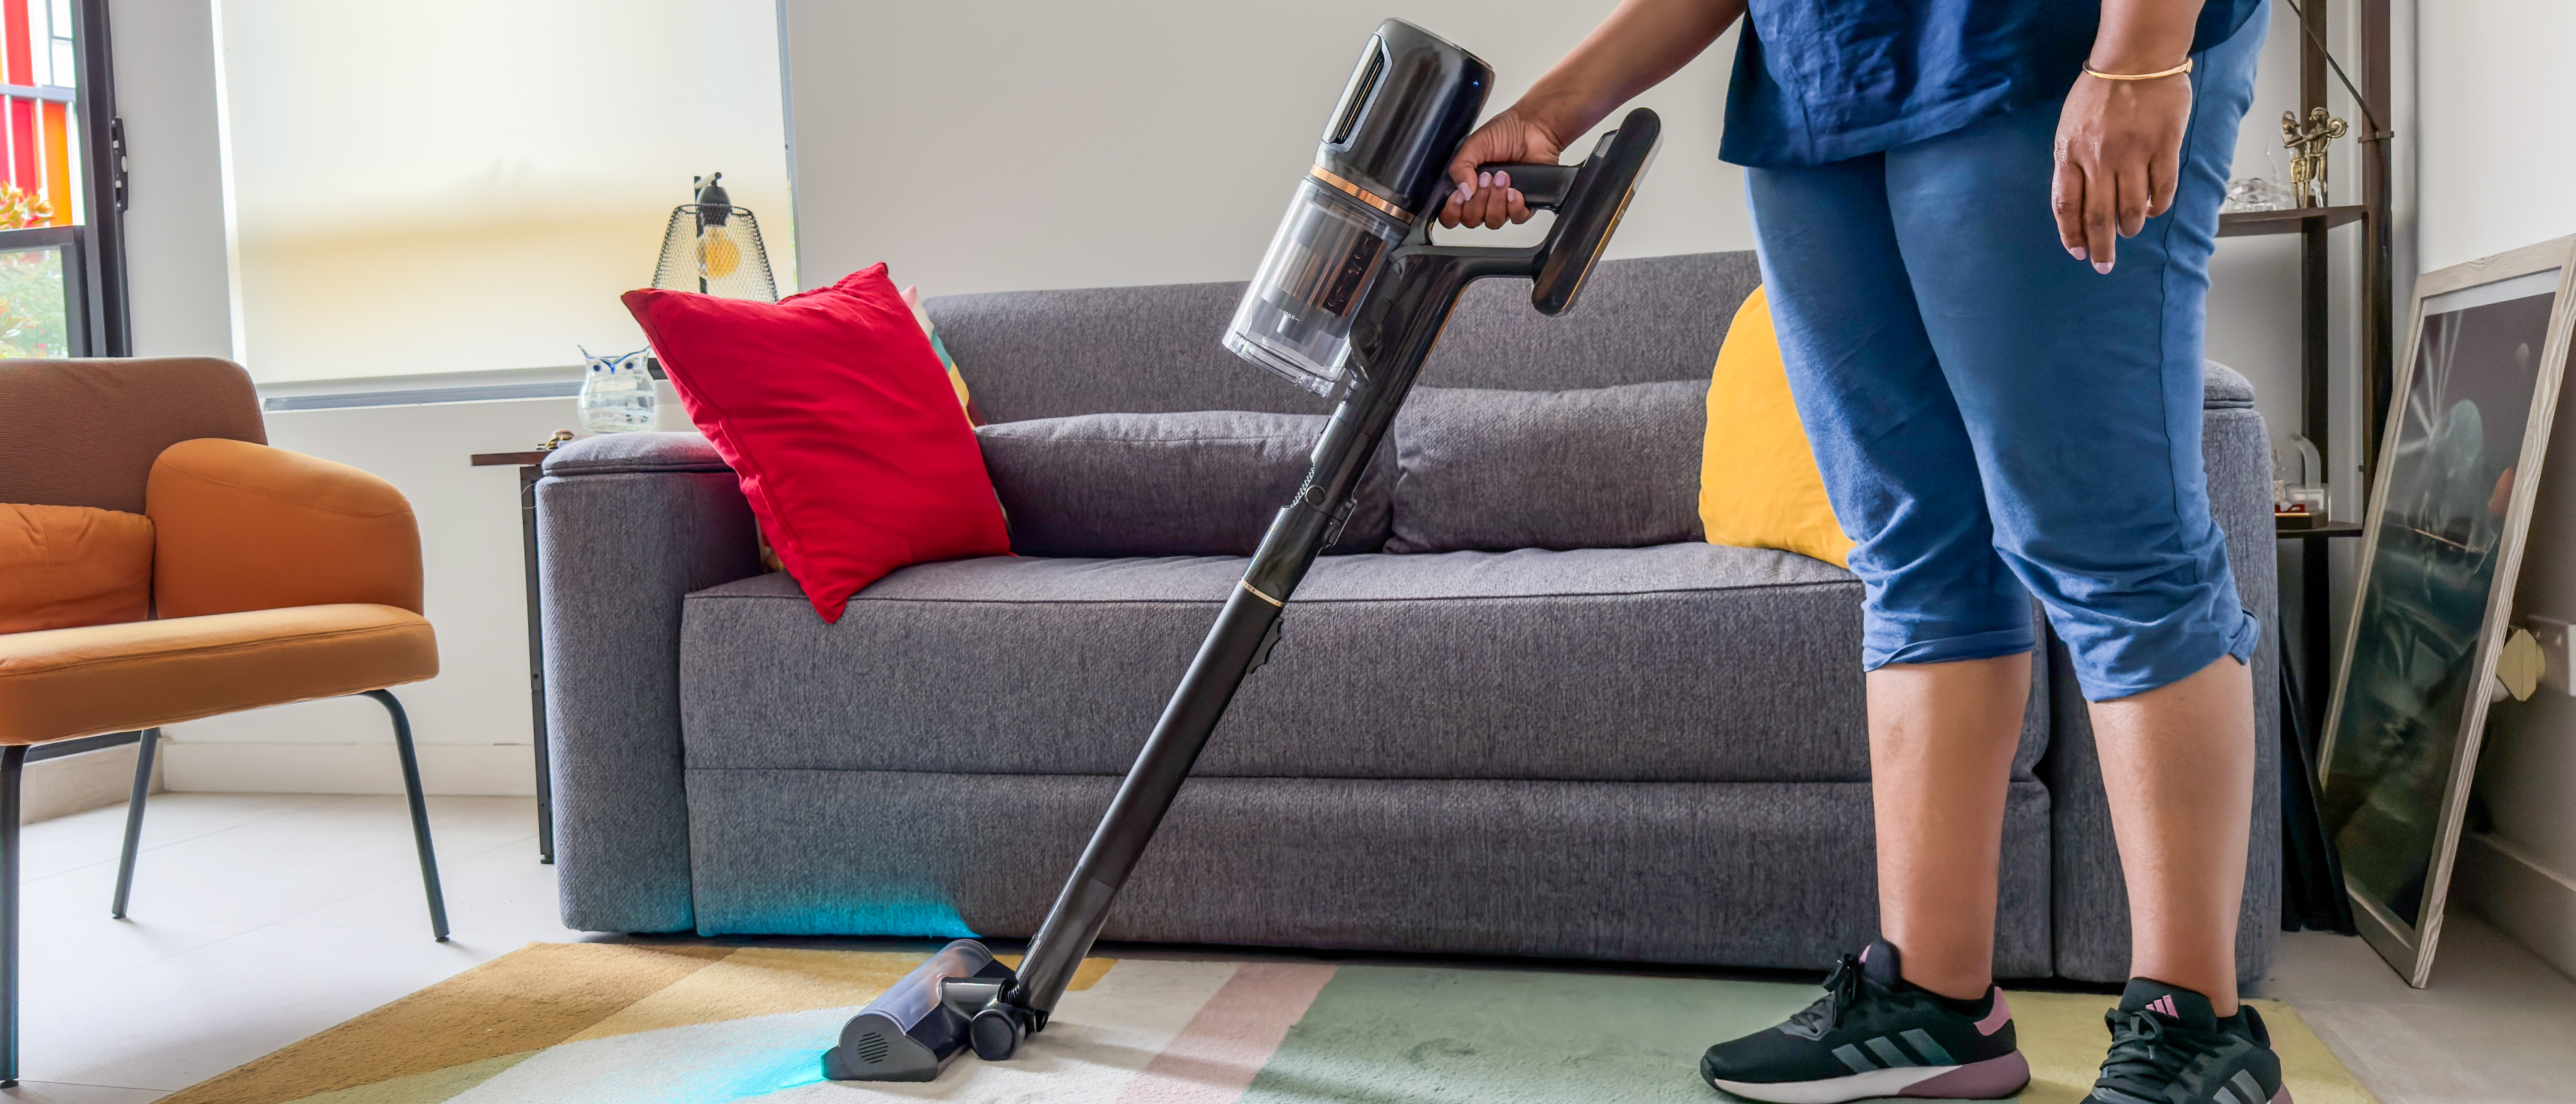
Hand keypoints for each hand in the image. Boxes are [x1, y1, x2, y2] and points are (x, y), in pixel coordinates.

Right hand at [1439, 107, 1568, 228]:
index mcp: (1465, 185)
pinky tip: (1515, 190)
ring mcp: (1502, 203)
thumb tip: (1463, 193)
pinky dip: (1514, 206)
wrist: (1534, 127)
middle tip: (1486, 177)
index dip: (1453, 211)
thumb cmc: (1505, 132)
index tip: (1460, 196)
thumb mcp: (1473, 145)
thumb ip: (1460, 168)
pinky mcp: (1524, 204)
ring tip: (1504, 177)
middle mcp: (1482, 198)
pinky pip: (1516, 218)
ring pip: (1493, 221)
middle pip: (1471, 220)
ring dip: (1496, 200)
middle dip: (1478, 201)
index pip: (1451, 214)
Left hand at [2052, 69, 2191, 272]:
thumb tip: (2081, 200)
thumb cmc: (2099, 92)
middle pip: (2098, 215)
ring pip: (2131, 208)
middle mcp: (2099, 157)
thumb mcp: (2070, 126)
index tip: (2076, 251)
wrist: (2135, 58)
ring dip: (2128, 228)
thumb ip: (2073, 162)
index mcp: (2070, 151)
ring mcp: (2132, 153)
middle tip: (2103, 265)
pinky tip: (2151, 210)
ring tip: (2128, 231)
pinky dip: (2156, 207)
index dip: (2071, 233)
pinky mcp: (2163, 146)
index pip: (2066, 204)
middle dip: (2100, 247)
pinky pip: (2161, 190)